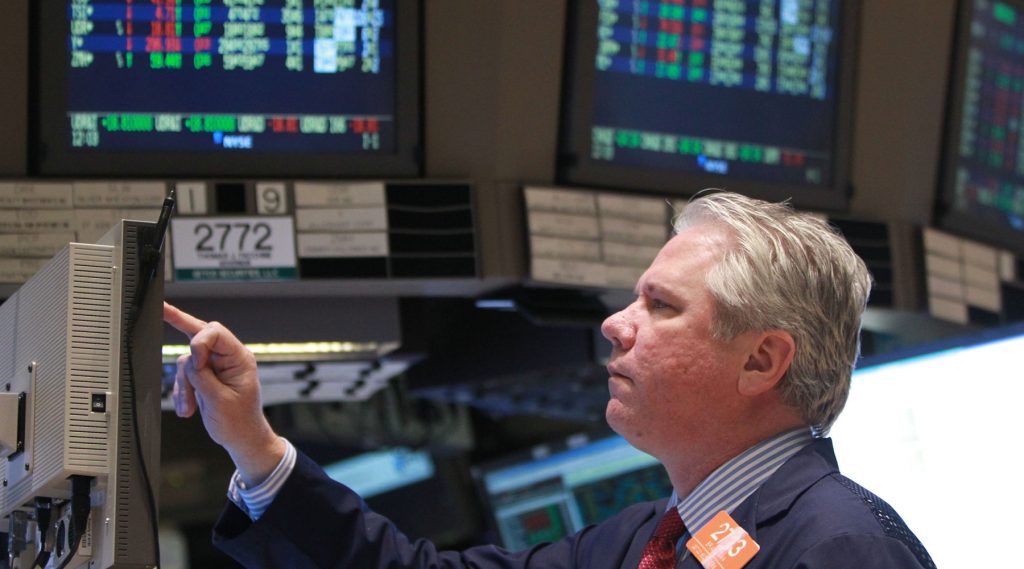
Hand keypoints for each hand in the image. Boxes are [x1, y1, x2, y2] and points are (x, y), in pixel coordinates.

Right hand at [163, 302, 285, 485]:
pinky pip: (185, 375)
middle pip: (200, 334)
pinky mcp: (205, 377)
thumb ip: (202, 377)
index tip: (196, 365)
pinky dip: (181, 392)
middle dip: (182, 332)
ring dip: (183, 385)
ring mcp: (216, 366)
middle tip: (163, 309)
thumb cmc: (240, 422)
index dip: (199, 343)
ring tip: (189, 407)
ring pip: (187, 361)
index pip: (216, 332)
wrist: (241, 438)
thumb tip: (189, 360)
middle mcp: (228, 358)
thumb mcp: (220, 401)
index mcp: (240, 358)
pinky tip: (187, 408)